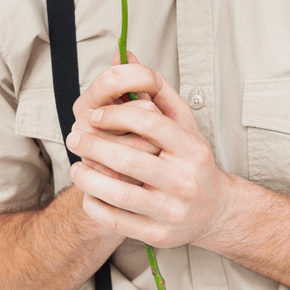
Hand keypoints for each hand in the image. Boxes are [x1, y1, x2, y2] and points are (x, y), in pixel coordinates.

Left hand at [66, 63, 238, 248]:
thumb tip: (127, 55)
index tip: (93, 115)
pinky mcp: (158, 234)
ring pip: (118, 193)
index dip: (114, 116)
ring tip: (76, 167)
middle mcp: (184, 180)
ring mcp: (172, 210)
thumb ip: (157, 90)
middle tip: (73, 137)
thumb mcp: (184, 125)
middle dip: (92, 146)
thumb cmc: (193, 161)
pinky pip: (116, 220)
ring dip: (87, 177)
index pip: (149, 123)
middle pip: (128, 159)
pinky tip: (88, 192)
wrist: (215, 211)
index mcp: (191, 148)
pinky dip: (95, 204)